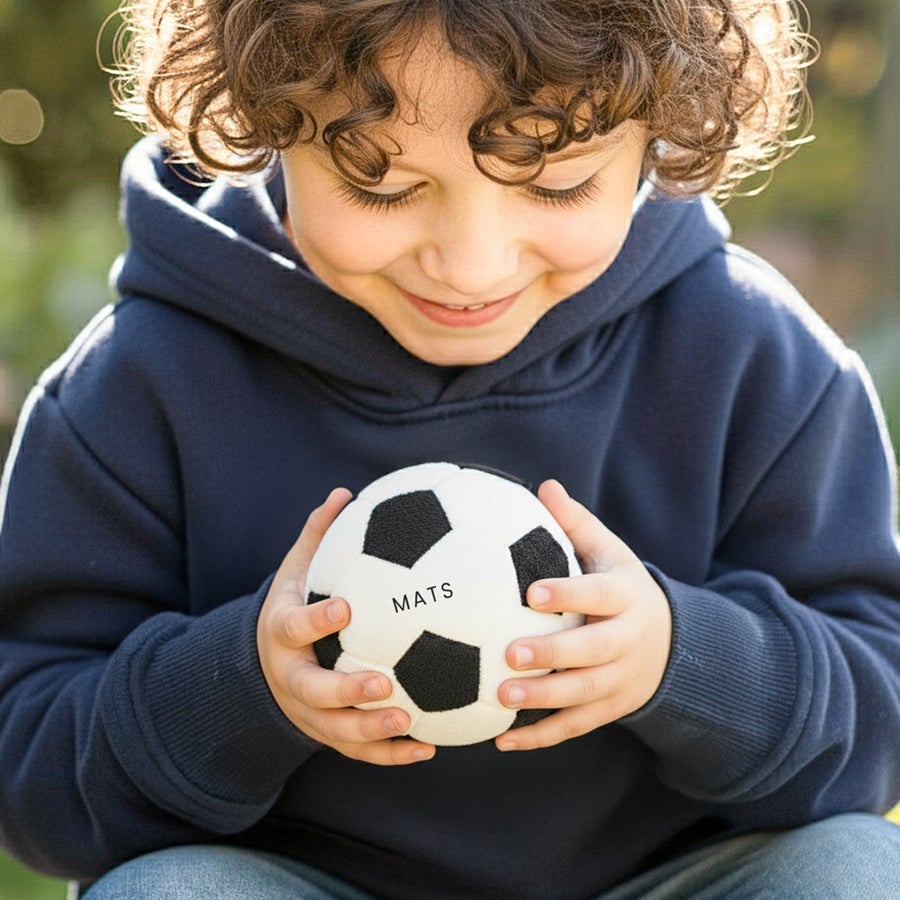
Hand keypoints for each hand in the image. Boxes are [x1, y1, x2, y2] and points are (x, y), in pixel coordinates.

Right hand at [257, 488, 435, 764]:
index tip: (346, 607)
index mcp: (282, 633)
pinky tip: (428, 747)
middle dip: (346, 690)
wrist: (264, 667)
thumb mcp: (294, 573)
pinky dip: (391, 754)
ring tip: (411, 720)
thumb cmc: (292, 608)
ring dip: (373, 731)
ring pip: (337, 731)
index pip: (295, 627)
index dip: (317, 620)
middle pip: (314, 691)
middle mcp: (292, 678)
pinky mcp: (328, 736)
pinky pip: (360, 753)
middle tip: (384, 682)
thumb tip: (342, 492)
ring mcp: (309, 713)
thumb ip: (318, 537)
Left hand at [496, 480, 671, 750]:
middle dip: (553, 654)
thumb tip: (545, 485)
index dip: (568, 594)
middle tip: (508, 652)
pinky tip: (500, 738)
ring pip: (583, 695)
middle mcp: (627, 642)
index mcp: (625, 598)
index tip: (531, 592)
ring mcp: (620, 681)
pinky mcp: (609, 710)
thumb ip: (576, 523)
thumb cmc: (620, 588)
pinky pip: (574, 727)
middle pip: (592, 651)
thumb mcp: (610, 553)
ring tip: (499, 697)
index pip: (599, 595)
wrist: (669, 644)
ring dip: (542, 699)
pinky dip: (539, 736)